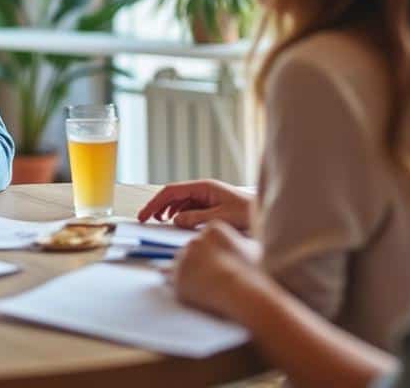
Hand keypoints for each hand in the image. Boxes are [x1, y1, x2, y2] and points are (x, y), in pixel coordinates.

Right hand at [137, 179, 252, 229]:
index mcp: (204, 187)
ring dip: (168, 211)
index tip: (145, 213)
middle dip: (158, 206)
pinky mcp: (209, 207)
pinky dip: (179, 215)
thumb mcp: (220, 217)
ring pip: (179, 202)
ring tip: (158, 222)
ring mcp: (206, 198)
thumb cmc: (248, 213)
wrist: (265, 216)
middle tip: (144, 219)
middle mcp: (203, 190)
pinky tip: (175, 222)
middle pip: (173, 196)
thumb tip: (175, 219)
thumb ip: (196, 218)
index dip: (155, 202)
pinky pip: (189, 209)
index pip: (172, 191)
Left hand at [169, 221, 266, 319]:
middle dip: (202, 261)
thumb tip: (247, 243)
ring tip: (207, 286)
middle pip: (195, 250)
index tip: (225, 262)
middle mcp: (194, 240)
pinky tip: (188, 289)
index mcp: (214, 229)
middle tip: (216, 276)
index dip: (217, 251)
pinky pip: (172, 279)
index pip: (210, 237)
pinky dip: (178, 283)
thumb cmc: (252, 271)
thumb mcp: (254, 249)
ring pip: (183, 264)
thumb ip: (245, 242)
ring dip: (191, 272)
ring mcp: (183, 258)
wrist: (240, 293)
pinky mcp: (176, 277)